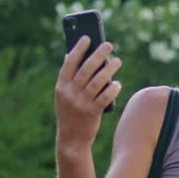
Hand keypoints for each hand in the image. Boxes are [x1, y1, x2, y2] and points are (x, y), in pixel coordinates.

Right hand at [54, 36, 122, 151]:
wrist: (71, 140)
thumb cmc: (70, 113)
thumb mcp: (64, 96)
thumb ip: (69, 79)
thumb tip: (74, 55)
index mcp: (61, 87)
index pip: (69, 63)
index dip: (78, 49)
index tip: (87, 37)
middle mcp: (69, 94)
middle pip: (86, 69)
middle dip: (98, 54)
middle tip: (109, 44)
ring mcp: (80, 103)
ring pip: (97, 82)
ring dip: (109, 69)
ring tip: (118, 61)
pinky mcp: (92, 113)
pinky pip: (104, 97)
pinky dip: (112, 89)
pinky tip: (117, 83)